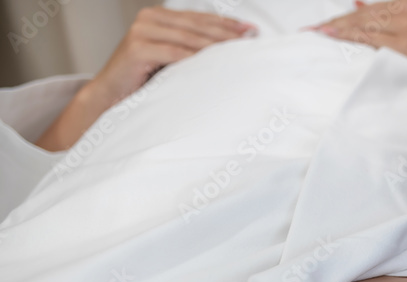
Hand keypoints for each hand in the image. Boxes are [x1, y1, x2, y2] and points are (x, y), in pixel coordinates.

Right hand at [37, 8, 254, 150]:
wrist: (111, 94)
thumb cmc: (144, 79)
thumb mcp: (171, 57)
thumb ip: (191, 47)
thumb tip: (229, 47)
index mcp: (159, 16)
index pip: (199, 18)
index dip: (226, 23)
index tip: (250, 29)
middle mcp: (149, 18)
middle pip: (197, 25)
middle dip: (226, 32)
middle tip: (250, 37)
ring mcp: (141, 31)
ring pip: (188, 38)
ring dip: (216, 45)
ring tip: (237, 51)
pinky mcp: (137, 48)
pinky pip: (174, 53)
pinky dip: (195, 58)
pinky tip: (213, 63)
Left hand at [308, 0, 406, 114]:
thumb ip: (385, 21)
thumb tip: (357, 5)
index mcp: (405, 4)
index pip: (364, 11)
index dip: (340, 19)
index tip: (320, 27)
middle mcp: (404, 9)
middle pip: (359, 16)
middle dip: (333, 25)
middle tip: (309, 32)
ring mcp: (404, 26)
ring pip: (361, 24)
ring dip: (337, 30)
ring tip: (315, 36)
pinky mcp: (405, 43)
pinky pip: (370, 37)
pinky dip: (350, 36)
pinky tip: (333, 35)